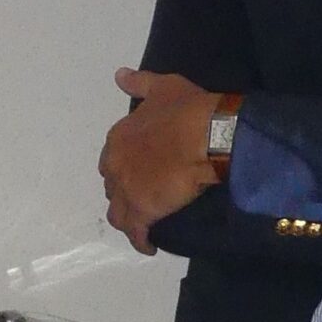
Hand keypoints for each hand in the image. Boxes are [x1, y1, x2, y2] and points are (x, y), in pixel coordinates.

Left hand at [99, 68, 218, 254]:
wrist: (208, 136)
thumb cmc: (188, 110)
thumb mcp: (163, 87)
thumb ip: (140, 83)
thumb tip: (120, 75)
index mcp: (119, 137)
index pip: (114, 158)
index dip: (126, 165)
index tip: (140, 169)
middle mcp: (116, 165)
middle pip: (113, 185)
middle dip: (125, 190)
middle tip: (144, 195)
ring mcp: (127, 190)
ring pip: (119, 212)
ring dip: (129, 217)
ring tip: (143, 224)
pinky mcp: (142, 212)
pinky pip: (136, 233)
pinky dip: (140, 241)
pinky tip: (148, 246)